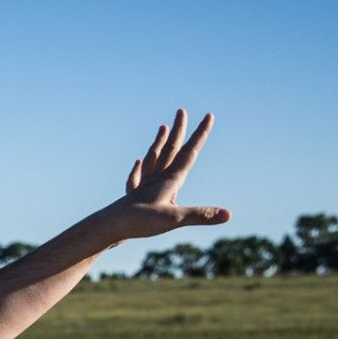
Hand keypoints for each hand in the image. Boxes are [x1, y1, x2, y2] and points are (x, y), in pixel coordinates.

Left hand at [98, 109, 229, 242]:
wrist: (109, 227)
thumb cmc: (140, 222)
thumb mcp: (174, 219)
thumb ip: (201, 215)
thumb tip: (228, 215)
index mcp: (170, 180)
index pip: (189, 152)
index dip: (201, 134)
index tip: (208, 115)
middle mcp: (157, 178)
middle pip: (170, 149)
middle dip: (178, 130)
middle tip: (180, 110)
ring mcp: (143, 186)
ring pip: (153, 158)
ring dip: (160, 142)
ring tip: (162, 128)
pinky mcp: (132, 197)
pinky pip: (137, 177)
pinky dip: (140, 167)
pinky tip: (138, 163)